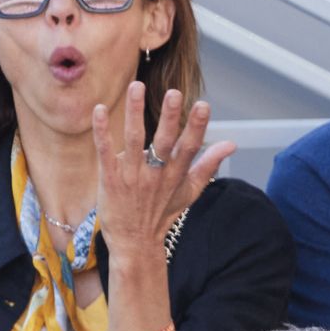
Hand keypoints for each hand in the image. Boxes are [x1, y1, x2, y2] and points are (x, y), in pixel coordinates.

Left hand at [92, 83, 235, 259]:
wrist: (135, 244)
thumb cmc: (162, 214)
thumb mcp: (189, 192)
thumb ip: (208, 166)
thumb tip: (232, 143)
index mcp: (174, 175)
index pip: (189, 148)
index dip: (196, 127)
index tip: (203, 105)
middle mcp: (155, 175)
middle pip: (164, 142)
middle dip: (170, 118)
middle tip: (174, 93)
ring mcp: (131, 177)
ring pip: (133, 140)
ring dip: (134, 113)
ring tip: (136, 86)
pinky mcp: (110, 181)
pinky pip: (105, 153)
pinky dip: (102, 132)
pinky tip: (97, 111)